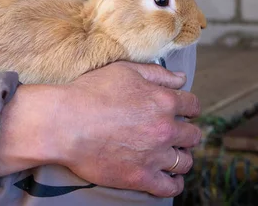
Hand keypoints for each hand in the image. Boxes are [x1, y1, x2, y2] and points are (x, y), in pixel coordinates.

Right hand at [0, 61, 201, 197]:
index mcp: (164, 101)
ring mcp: (155, 155)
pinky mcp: (141, 177)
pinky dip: (174, 183)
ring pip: (185, 161)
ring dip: (181, 157)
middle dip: (186, 133)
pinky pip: (170, 187)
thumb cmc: (91, 92)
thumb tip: (181, 79)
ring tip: (172, 155)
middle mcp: (165, 129)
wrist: (64, 123)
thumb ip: (157, 74)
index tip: (183, 112)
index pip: (193, 105)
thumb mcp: (125, 71)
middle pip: (193, 135)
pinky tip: (169, 178)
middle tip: (175, 133)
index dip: (189, 108)